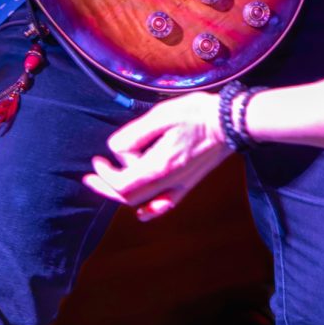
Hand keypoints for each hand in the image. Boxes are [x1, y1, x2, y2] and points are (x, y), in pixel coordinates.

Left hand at [83, 92, 229, 220]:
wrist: (231, 121)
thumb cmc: (197, 113)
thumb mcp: (160, 114)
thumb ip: (134, 134)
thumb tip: (117, 149)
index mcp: (159, 166)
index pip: (122, 183)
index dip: (104, 176)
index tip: (97, 162)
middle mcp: (168, 182)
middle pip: (128, 198)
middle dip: (106, 188)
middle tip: (92, 177)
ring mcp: (180, 186)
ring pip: (143, 203)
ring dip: (122, 195)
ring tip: (110, 182)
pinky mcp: (189, 184)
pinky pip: (164, 206)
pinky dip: (148, 211)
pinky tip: (142, 211)